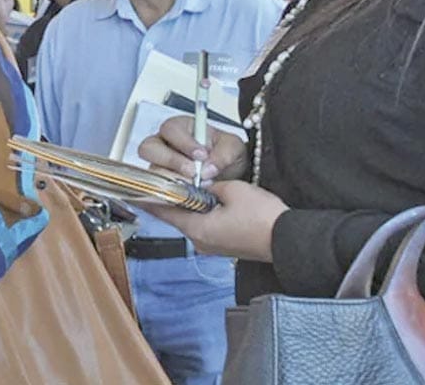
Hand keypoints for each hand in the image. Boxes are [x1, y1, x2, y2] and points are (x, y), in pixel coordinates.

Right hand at [138, 115, 248, 182]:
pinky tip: (188, 196)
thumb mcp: (233, 148)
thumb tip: (207, 169)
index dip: (183, 142)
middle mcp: (165, 144)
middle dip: (171, 161)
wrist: (232, 176)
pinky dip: (171, 193)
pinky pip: (157, 189)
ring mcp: (160, 166)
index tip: (201, 155)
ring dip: (171, 179)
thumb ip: (223, 154)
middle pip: (149, 148)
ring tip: (193, 185)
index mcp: (181, 128)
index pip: (170, 129)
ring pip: (151, 170)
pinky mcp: (162, 185)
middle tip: (193, 172)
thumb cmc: (226, 154)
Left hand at [143, 180, 288, 261]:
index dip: (149, 198)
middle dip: (171, 198)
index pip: (163, 212)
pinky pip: (204, 226)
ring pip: (191, 220)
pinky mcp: (223, 246)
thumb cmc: (262, 216)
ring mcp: (211, 246)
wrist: (288, 240)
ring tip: (183, 185)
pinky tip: (204, 200)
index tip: (135, 190)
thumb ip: (210, 186)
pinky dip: (200, 213)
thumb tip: (201, 184)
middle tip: (163, 179)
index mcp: (197, 228)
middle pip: (176, 216)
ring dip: (187, 205)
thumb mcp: (233, 190)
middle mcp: (199, 241)